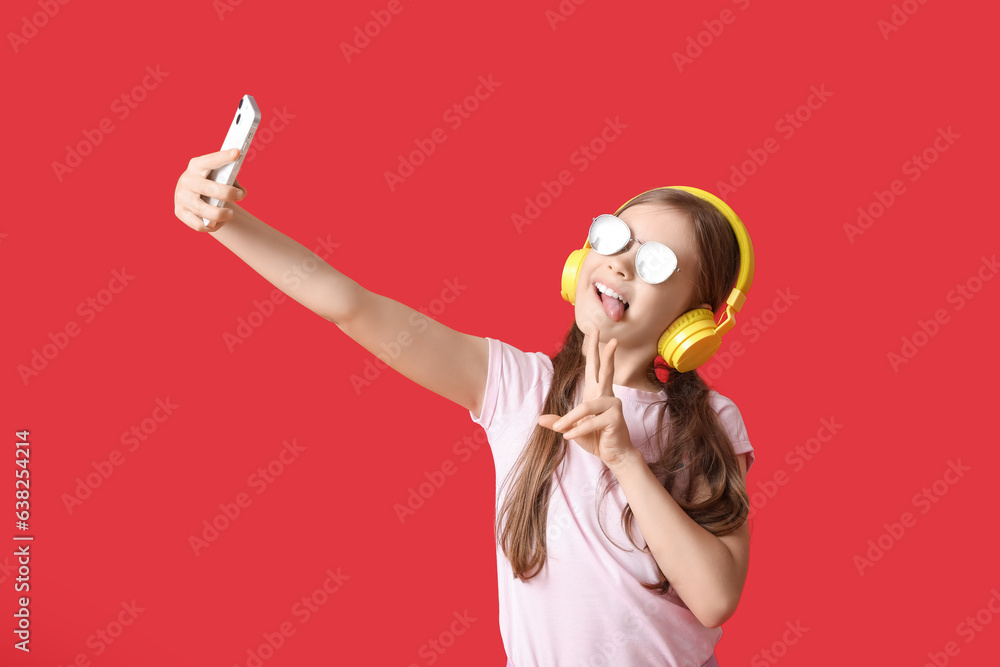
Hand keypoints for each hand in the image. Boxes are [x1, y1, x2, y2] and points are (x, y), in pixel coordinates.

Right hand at [173, 148, 247, 232]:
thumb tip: (240, 192)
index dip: (224, 157)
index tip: (237, 153)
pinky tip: (220, 222)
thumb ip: (230, 179)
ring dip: (222, 214)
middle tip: (240, 195)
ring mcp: (182, 197)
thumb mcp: (218, 175)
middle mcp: (187, 180)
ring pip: (206, 210)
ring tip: (231, 213)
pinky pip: (200, 224)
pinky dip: (213, 225)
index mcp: (196, 166)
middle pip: (210, 189)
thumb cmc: (211, 182)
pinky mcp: (180, 212)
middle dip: (228, 193)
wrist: (190, 195)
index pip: (211, 161)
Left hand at [538, 330, 636, 466]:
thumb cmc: (595, 440)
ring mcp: (613, 405)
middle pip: (604, 369)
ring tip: (560, 431)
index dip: (593, 350)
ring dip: (570, 420)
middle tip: (601, 332)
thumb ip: (558, 422)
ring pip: (585, 407)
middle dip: (601, 351)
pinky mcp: (615, 417)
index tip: (594, 333)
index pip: (594, 368)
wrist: (613, 455)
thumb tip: (540, 419)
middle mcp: (607, 395)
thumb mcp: (571, 430)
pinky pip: (590, 421)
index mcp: (597, 394)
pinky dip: (577, 430)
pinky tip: (569, 437)